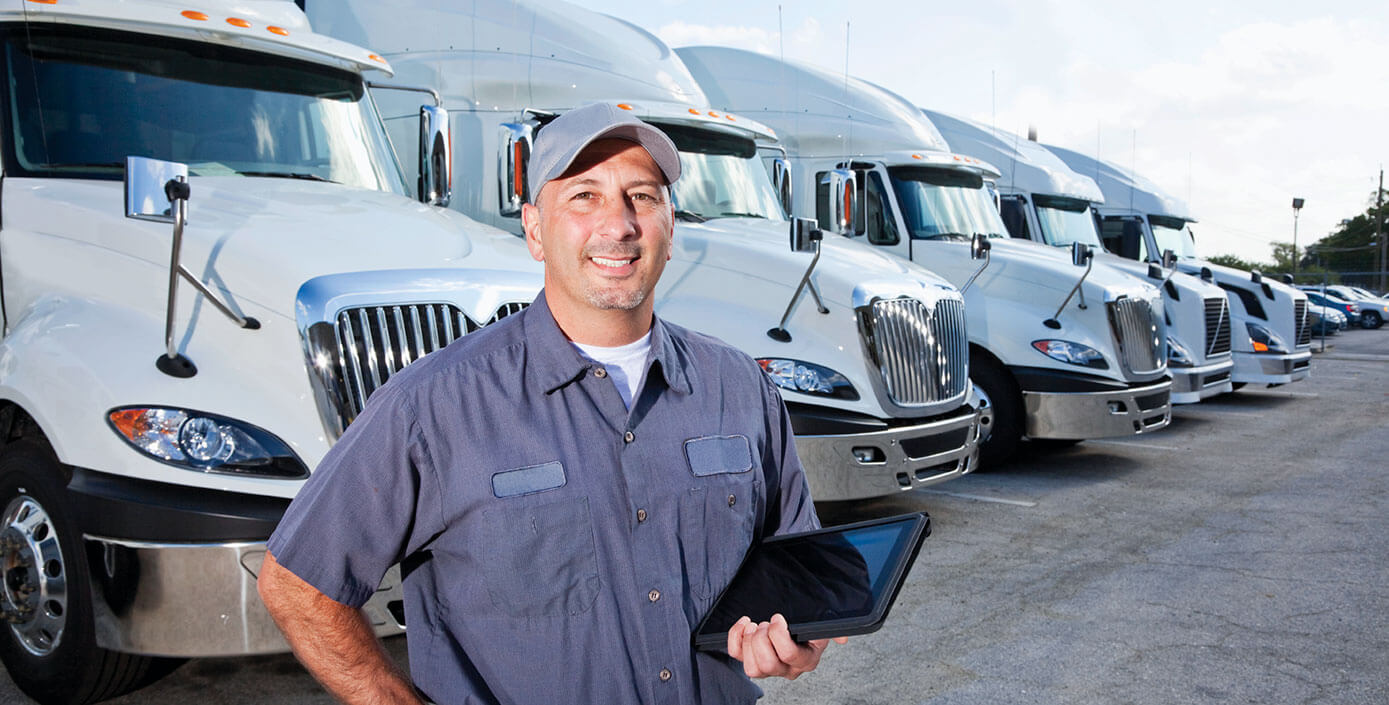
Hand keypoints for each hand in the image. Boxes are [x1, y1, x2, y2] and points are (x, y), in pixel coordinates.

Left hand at [725, 614, 847, 679]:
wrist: (794, 623)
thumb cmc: (809, 626)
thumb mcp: (822, 625)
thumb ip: (834, 630)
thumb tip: (842, 640)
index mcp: (807, 660)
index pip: (790, 655)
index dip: (778, 635)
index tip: (777, 617)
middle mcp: (787, 669)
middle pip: (768, 665)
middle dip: (762, 639)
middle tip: (765, 623)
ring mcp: (768, 668)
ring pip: (752, 669)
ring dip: (749, 642)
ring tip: (755, 625)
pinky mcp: (751, 660)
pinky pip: (737, 657)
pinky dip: (735, 639)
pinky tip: (744, 624)